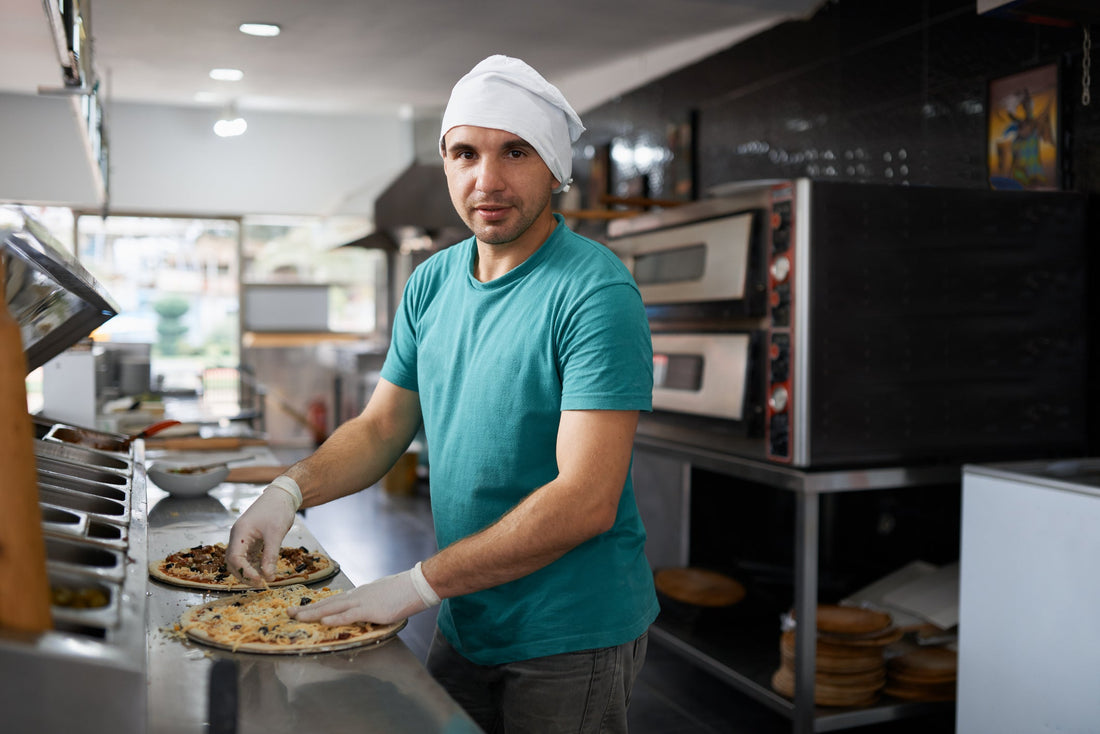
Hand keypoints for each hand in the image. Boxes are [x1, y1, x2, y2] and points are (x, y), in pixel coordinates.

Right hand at [226, 481, 298, 583]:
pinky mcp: (250, 539)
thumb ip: (270, 556)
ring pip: (239, 560)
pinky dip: (253, 565)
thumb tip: (268, 577)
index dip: (245, 571)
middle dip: (244, 574)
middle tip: (261, 584)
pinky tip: (263, 572)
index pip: (235, 558)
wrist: (282, 494)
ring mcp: (243, 537)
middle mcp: (238, 536)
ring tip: (262, 580)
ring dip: (248, 571)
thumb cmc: (278, 510)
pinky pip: (247, 556)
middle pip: (233, 561)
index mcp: (240, 532)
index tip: (259, 580)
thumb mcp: (276, 534)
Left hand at [289, 562, 439, 624]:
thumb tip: (359, 613)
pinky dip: (335, 619)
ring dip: (313, 614)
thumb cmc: (402, 591)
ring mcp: (363, 603)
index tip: (300, 609)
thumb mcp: (380, 598)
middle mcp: (356, 597)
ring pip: (333, 609)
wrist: (417, 584)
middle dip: (306, 609)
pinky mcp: (372, 610)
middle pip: (326, 604)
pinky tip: (323, 622)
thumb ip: (367, 606)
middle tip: (288, 613)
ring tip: (297, 617)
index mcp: (358, 595)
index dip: (314, 606)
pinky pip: (350, 615)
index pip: (332, 601)